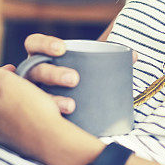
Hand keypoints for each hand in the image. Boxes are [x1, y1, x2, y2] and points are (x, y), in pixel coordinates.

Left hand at [0, 59, 67, 161]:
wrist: (50, 140)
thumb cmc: (31, 109)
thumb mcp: (8, 82)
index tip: (14, 70)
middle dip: (5, 87)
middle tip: (24, 82)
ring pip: (2, 109)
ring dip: (14, 100)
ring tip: (32, 96)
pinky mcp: (10, 141)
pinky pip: (12, 122)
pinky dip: (20, 114)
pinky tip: (34, 112)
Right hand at [22, 33, 137, 115]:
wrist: (78, 108)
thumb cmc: (81, 81)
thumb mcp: (90, 68)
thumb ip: (108, 58)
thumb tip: (133, 55)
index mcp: (42, 58)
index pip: (34, 44)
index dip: (44, 44)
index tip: (63, 49)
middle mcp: (33, 75)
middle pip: (35, 70)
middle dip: (53, 74)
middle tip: (75, 79)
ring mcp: (31, 96)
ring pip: (33, 95)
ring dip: (51, 99)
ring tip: (72, 106)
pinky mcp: (36, 115)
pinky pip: (34, 117)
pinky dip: (40, 118)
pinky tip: (56, 120)